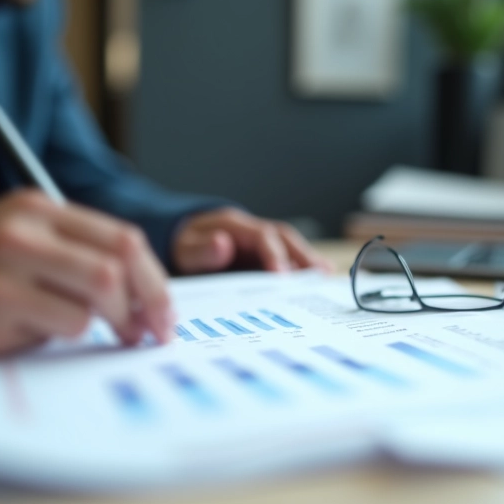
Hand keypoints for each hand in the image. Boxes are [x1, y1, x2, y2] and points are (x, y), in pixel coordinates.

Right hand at [0, 191, 173, 356]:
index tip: (164, 313)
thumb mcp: (36, 239)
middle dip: (142, 309)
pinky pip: (58, 327)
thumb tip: (151, 300)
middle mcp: (23, 232)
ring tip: (83, 329)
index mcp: (43, 208)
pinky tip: (37, 329)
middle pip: (113, 270)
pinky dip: (62, 335)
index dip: (155, 281)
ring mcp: (3, 268)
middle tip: (145, 334)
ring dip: (99, 326)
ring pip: (90, 305)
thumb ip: (87, 254)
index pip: (123, 239)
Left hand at [172, 208, 332, 274]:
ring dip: (306, 260)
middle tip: (316, 275)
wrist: (178, 240)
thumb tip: (223, 244)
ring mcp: (258, 241)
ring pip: (288, 245)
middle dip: (301, 255)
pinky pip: (284, 257)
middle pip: (283, 237)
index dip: (274, 254)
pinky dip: (301, 265)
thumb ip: (201, 251)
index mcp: (234, 225)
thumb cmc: (181, 246)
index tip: (282, 276)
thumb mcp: (183, 249)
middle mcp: (251, 230)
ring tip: (324, 277)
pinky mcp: (261, 254)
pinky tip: (317, 277)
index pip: (261, 236)